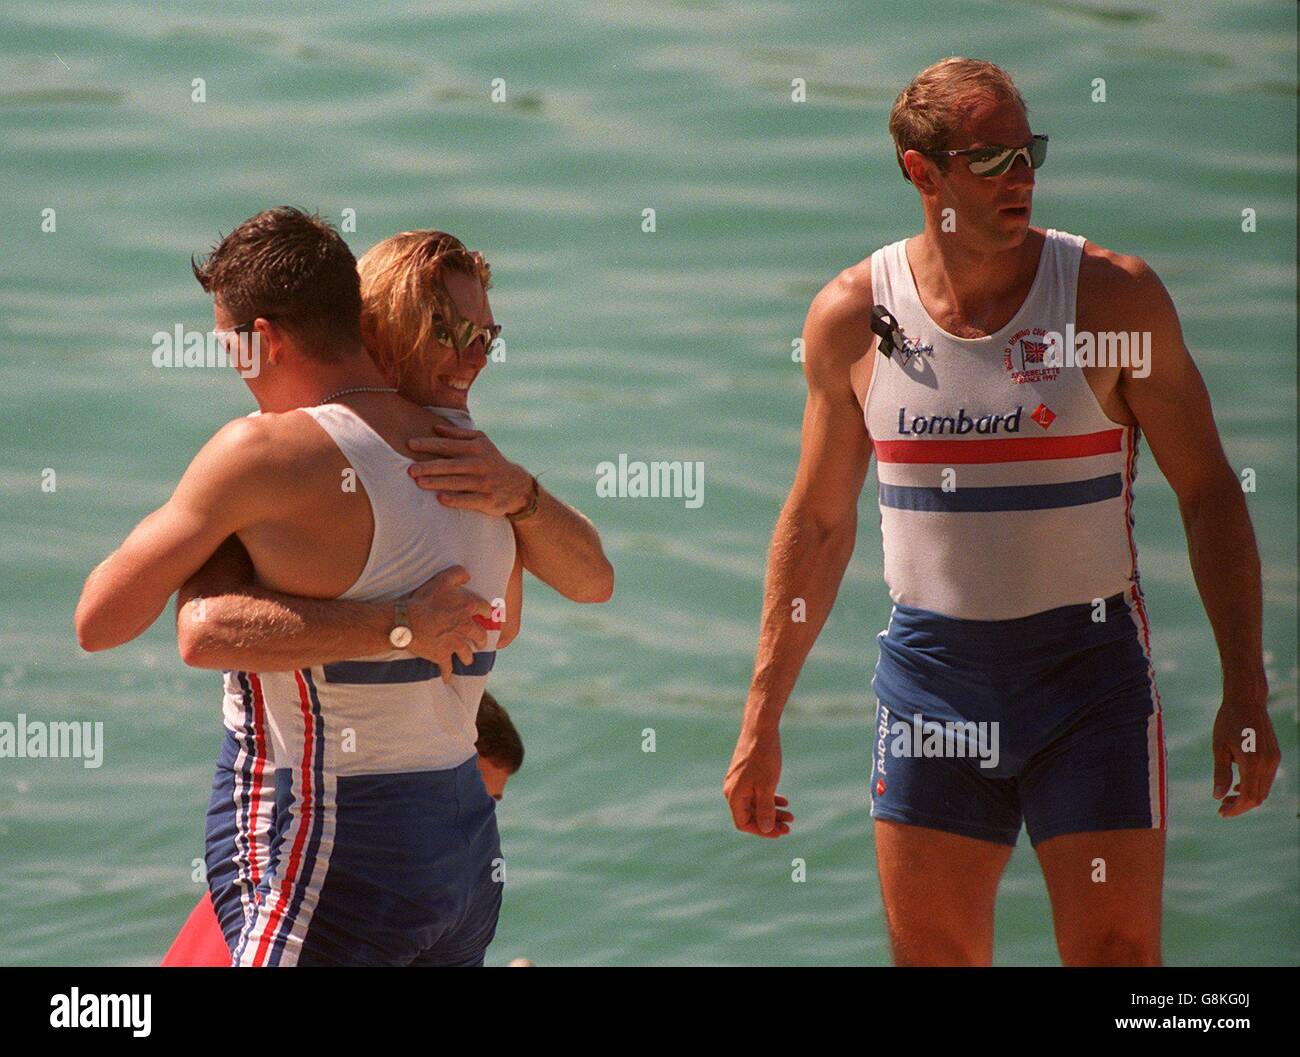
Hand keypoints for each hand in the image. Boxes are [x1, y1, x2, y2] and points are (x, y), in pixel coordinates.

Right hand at [404, 566, 493, 683]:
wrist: (405, 622)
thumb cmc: (423, 600)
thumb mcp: (441, 580)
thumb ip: (457, 574)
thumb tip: (468, 574)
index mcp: (467, 608)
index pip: (485, 610)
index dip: (488, 613)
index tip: (488, 615)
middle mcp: (465, 627)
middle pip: (480, 636)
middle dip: (481, 640)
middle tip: (480, 643)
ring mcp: (454, 643)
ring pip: (466, 654)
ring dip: (467, 658)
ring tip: (466, 660)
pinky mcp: (442, 655)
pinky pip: (447, 668)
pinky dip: (447, 674)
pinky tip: (447, 679)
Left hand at [407, 425, 532, 516]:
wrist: (517, 486)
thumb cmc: (491, 461)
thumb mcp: (481, 442)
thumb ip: (458, 434)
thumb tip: (435, 427)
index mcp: (476, 447)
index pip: (448, 445)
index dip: (429, 444)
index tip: (410, 444)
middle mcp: (480, 464)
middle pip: (450, 465)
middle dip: (429, 466)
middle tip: (410, 470)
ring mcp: (484, 482)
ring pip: (457, 483)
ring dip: (438, 483)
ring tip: (419, 483)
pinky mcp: (488, 499)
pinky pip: (469, 500)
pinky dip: (455, 500)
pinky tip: (441, 499)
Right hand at [724, 726, 792, 837]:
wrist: (760, 729)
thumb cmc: (763, 757)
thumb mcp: (767, 786)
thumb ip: (765, 809)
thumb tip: (765, 829)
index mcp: (734, 795)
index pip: (744, 823)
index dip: (762, 831)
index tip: (779, 833)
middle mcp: (733, 790)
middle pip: (751, 815)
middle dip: (770, 822)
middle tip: (789, 826)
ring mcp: (739, 782)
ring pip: (755, 804)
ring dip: (772, 811)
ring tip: (791, 815)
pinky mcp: (746, 774)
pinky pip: (756, 793)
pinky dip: (769, 798)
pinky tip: (784, 801)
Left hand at [1211, 683, 1278, 817]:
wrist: (1247, 701)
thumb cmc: (1227, 721)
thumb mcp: (1219, 747)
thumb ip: (1220, 773)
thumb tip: (1217, 796)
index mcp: (1253, 762)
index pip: (1249, 797)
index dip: (1236, 809)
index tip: (1221, 812)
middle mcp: (1268, 763)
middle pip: (1258, 797)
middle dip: (1241, 806)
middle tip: (1221, 808)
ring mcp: (1274, 759)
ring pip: (1264, 789)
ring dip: (1247, 797)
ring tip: (1227, 798)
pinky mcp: (1275, 755)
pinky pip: (1266, 779)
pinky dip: (1254, 786)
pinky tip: (1238, 786)